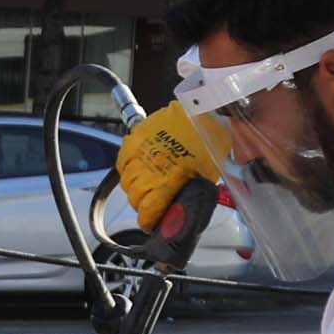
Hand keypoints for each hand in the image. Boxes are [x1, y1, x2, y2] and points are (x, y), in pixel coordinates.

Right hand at [116, 102, 229, 238]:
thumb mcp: (205, 176)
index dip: (147, 221)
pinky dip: (127, 167)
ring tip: (146, 184)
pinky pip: (122, 160)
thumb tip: (178, 211)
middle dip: (142, 203)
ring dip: (134, 186)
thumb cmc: (211, 142)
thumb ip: (188, 195)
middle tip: (152, 202)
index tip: (150, 223)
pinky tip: (137, 167)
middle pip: (134, 197)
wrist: (207, 111)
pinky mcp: (136, 137)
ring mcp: (141, 151)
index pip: (147, 210)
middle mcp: (151, 167)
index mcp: (170, 180)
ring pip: (126, 181)